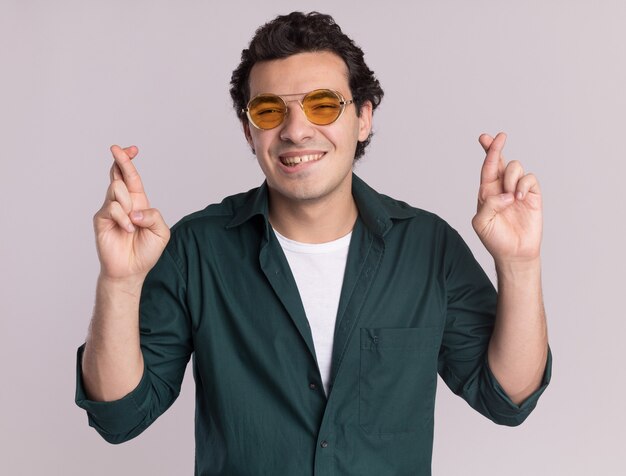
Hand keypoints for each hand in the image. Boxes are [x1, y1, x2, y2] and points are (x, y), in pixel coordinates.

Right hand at [93, 145, 169, 280]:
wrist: (131, 271)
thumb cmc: (146, 251)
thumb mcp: (161, 232)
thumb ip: (154, 216)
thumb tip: (135, 210)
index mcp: (138, 202)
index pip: (132, 177)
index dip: (130, 162)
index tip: (132, 149)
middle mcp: (123, 203)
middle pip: (118, 174)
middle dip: (120, 159)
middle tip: (117, 148)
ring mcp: (110, 210)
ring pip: (117, 189)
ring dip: (128, 204)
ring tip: (132, 224)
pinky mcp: (101, 219)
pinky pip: (112, 208)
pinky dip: (123, 218)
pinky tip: (127, 230)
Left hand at [471, 133, 541, 263]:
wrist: (514, 253)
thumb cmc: (495, 239)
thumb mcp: (482, 223)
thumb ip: (488, 204)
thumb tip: (505, 193)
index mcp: (487, 192)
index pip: (487, 168)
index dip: (487, 152)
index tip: (485, 137)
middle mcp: (502, 188)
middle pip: (500, 160)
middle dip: (496, 147)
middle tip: (499, 137)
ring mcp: (518, 190)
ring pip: (515, 167)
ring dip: (511, 179)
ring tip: (511, 197)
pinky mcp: (533, 195)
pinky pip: (530, 179)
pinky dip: (524, 185)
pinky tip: (520, 198)